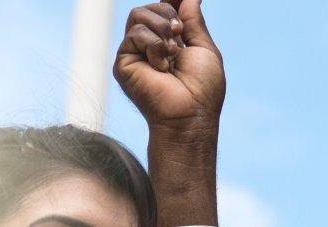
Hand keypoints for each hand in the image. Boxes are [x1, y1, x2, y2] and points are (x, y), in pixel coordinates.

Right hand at [113, 1, 223, 136]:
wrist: (190, 115)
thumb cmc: (202, 90)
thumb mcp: (204, 47)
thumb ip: (194, 20)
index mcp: (169, 42)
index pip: (164, 8)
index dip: (172, 1)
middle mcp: (149, 46)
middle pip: (150, 7)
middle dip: (169, 14)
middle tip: (179, 34)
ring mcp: (135, 53)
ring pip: (139, 15)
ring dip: (162, 29)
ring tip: (173, 52)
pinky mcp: (123, 62)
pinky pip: (135, 34)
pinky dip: (154, 46)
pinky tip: (161, 67)